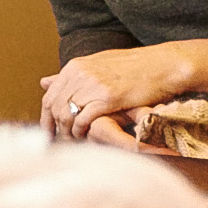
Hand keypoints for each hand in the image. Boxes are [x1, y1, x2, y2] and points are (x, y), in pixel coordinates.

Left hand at [40, 45, 199, 139]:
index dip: (46, 118)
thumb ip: (70, 76)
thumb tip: (43, 82)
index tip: (48, 133)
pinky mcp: (108, 98)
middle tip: (58, 143)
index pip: (49, 96)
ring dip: (67, 133)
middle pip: (53, 107)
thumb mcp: (97, 65)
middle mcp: (80, 74)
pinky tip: (86, 137)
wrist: (163, 65)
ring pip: (65, 115)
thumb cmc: (134, 67)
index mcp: (75, 66)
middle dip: (53, 128)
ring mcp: (93, 85)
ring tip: (74, 142)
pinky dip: (81, 132)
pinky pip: (83, 120)